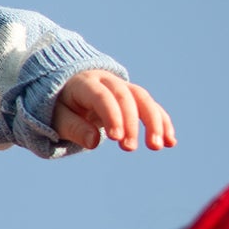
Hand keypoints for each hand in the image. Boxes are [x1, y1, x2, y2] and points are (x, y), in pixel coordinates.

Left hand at [52, 70, 176, 152]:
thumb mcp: (57, 116)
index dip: (111, 115)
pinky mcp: (132, 97)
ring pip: (143, 99)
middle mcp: (107, 81)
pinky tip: (171, 142)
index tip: (116, 138)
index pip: (102, 97)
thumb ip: (73, 127)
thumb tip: (94, 142)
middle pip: (126, 96)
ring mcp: (122, 86)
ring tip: (158, 146)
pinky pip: (150, 106)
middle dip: (132, 122)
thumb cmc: (58, 105)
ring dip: (154, 121)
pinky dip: (162, 122)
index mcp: (85, 83)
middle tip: (129, 148)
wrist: (66, 86)